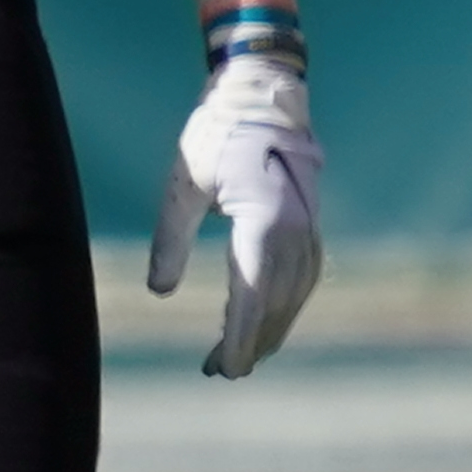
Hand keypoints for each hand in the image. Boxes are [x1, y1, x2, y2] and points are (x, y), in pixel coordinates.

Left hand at [151, 51, 324, 376]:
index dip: (240, 336)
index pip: (252, 294)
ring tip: (243, 355)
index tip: (227, 367)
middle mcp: (296, 230)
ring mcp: (310, 228)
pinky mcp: (311, 225)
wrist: (263, 99)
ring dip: (271, 328)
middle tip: (223, 371)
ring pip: (295, 294)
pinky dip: (287, 306)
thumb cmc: (216, 138)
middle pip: (277, 302)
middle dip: (253, 341)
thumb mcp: (182, 186)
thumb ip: (170, 240)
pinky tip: (270, 320)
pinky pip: (304, 278)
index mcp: (264, 220)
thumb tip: (160, 291)